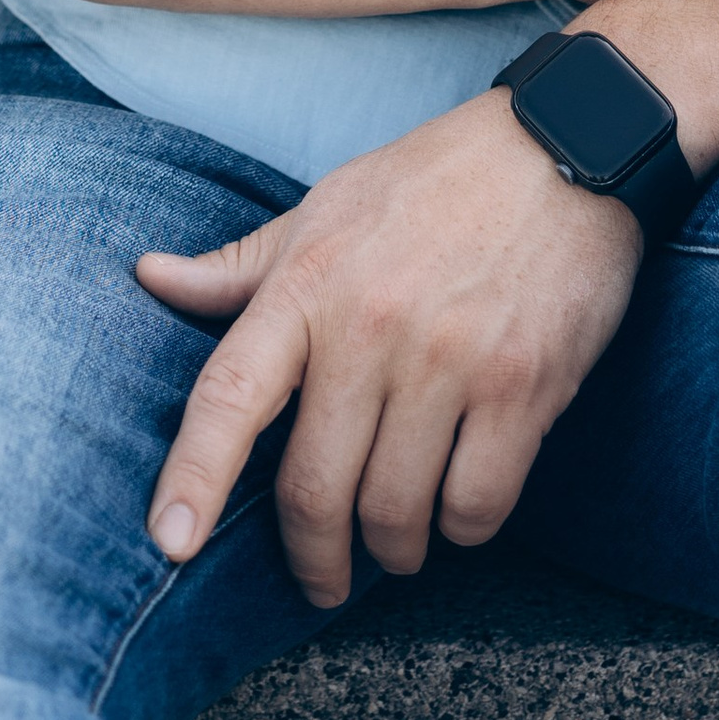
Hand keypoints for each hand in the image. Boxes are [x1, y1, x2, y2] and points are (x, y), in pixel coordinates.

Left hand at [135, 88, 640, 607]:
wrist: (567, 143)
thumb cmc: (435, 180)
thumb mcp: (329, 205)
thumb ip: (242, 263)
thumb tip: (151, 277)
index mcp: (309, 281)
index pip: (229, 393)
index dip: (193, 476)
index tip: (170, 542)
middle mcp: (369, 325)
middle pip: (313, 487)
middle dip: (312, 556)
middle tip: (321, 576)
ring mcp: (448, 359)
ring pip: (395, 512)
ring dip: (393, 550)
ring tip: (398, 543)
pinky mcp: (521, 386)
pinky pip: (476, 505)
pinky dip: (462, 529)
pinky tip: (459, 510)